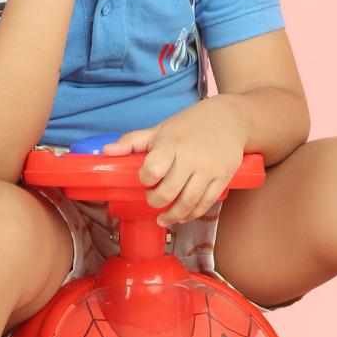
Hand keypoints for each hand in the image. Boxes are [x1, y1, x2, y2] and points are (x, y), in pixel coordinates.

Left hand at [101, 96, 248, 224]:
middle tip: (152, 199)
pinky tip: (182, 216)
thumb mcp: (160, 128)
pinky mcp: (223, 178)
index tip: (145, 178)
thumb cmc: (190, 125)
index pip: (153, 169)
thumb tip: (106, 151)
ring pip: (188, 203)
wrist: (230, 119)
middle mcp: (191, 158)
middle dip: (155, 201)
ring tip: (163, 218)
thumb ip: (132, 141)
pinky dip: (192, 214)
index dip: (145, 179)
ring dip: (172, 215)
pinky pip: (206, 203)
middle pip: (168, 192)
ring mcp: (209, 170)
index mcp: (172, 144)